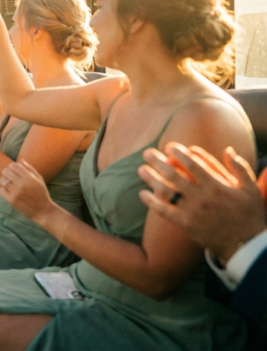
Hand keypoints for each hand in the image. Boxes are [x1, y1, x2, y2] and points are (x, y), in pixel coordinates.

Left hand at [0, 160, 56, 221]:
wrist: (43, 211)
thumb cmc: (41, 193)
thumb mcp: (39, 179)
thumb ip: (30, 168)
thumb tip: (21, 160)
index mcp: (29, 177)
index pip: (14, 165)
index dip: (12, 166)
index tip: (13, 170)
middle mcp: (22, 184)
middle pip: (6, 172)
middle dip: (6, 172)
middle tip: (7, 175)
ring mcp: (16, 192)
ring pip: (3, 181)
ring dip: (3, 180)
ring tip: (7, 182)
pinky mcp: (12, 200)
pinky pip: (1, 191)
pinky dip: (2, 189)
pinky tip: (6, 190)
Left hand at [139, 144, 266, 262]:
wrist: (245, 244)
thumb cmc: (248, 214)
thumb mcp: (250, 189)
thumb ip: (239, 168)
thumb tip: (228, 149)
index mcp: (217, 186)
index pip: (193, 164)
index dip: (179, 153)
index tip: (169, 146)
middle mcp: (202, 197)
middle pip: (174, 175)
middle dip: (158, 162)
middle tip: (147, 153)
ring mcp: (192, 211)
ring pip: (166, 191)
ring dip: (151, 179)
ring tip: (141, 169)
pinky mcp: (186, 225)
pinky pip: (164, 212)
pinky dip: (152, 202)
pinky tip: (142, 193)